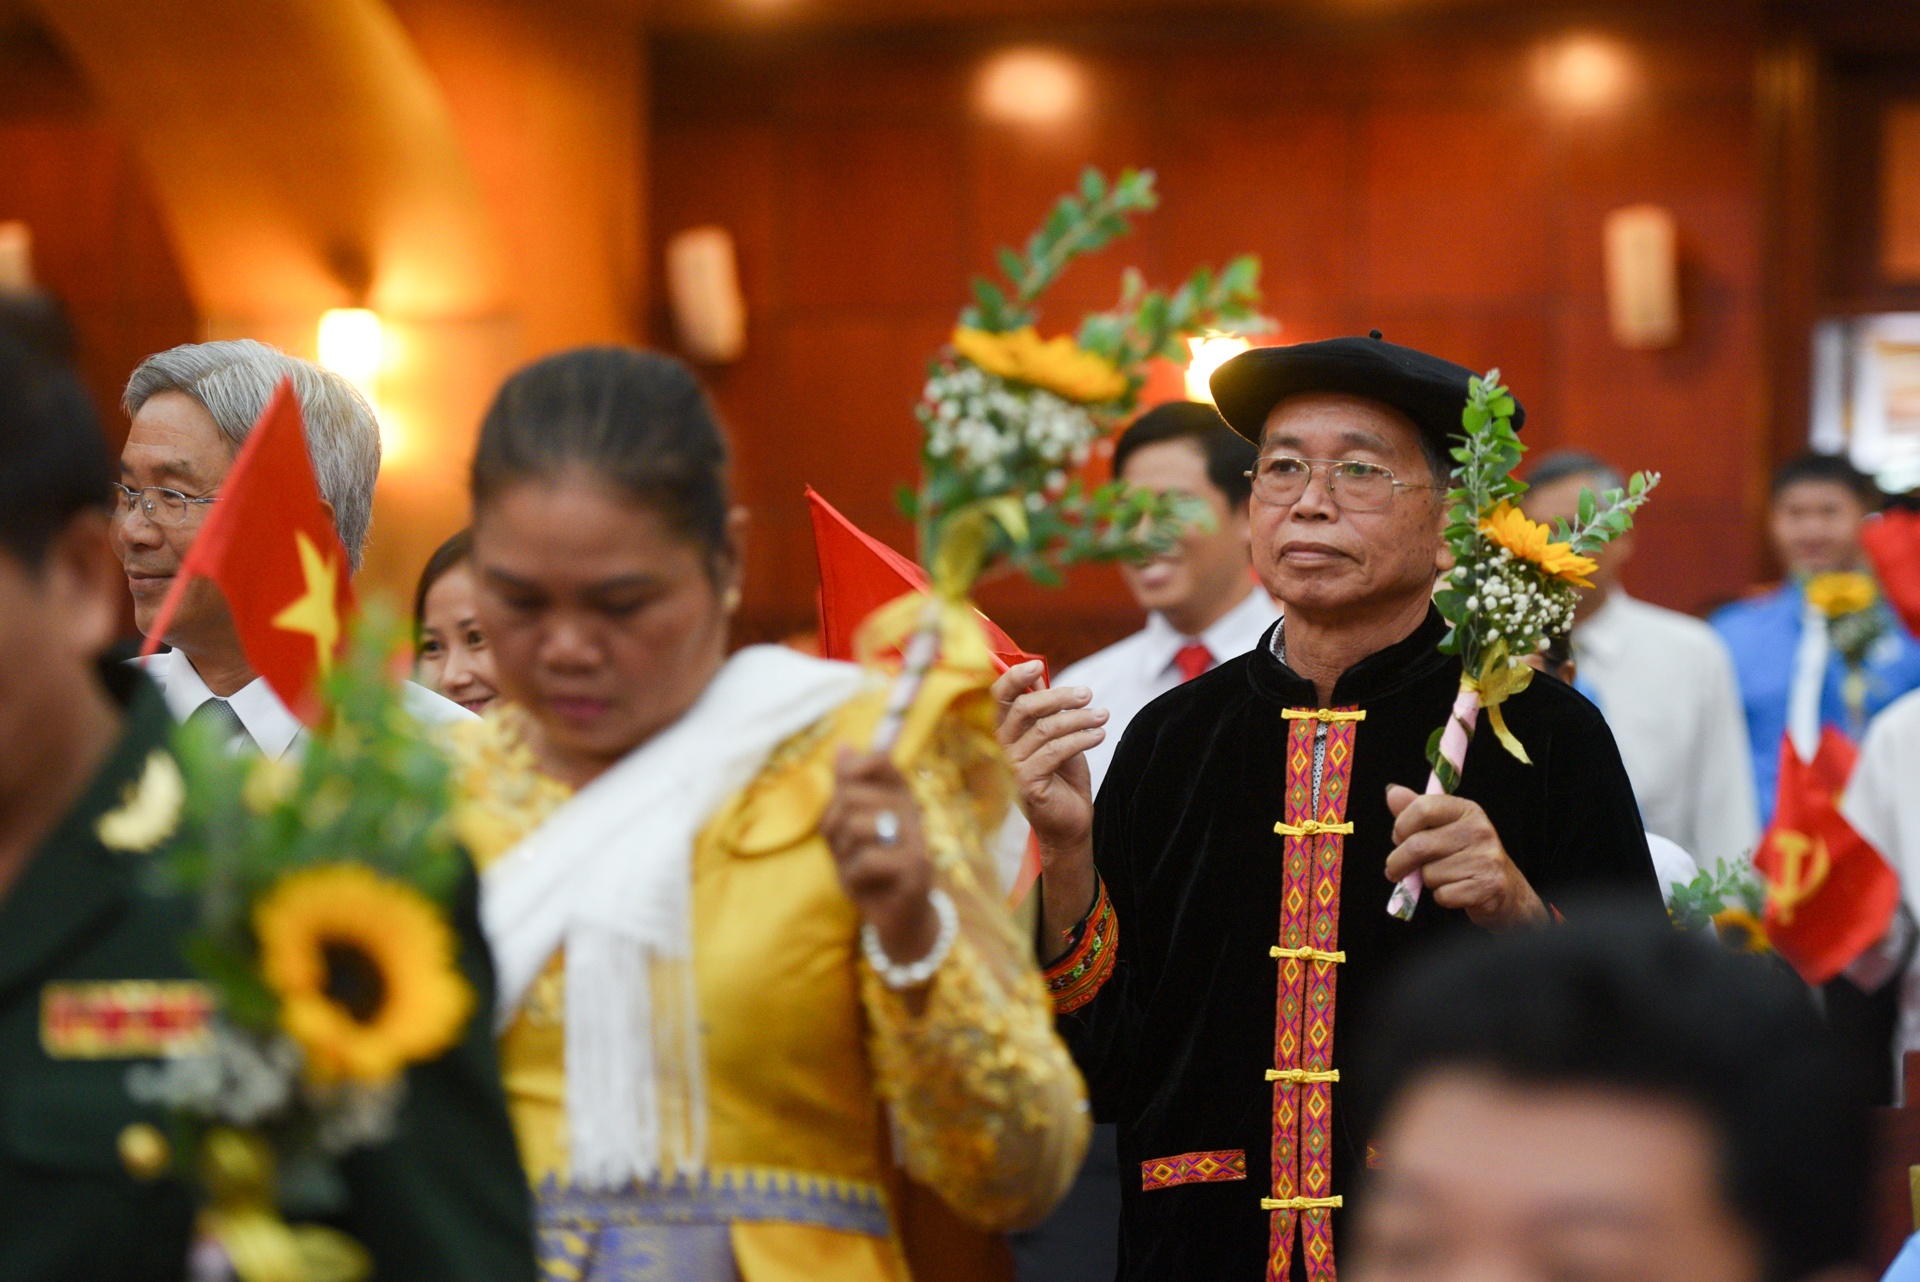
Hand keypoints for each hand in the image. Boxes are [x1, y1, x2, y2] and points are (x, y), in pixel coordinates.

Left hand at [821, 749, 938, 964]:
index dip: (852, 771)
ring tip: (854, 865)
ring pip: (857, 826)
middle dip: (833, 825)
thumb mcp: (848, 827)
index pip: (880, 761)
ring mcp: (917, 840)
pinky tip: (863, 885)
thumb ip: (846, 788)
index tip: (841, 795)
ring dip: (843, 852)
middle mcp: (913, 812)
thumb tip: (842, 745)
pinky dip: (853, 877)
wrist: (896, 919)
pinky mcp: (916, 869)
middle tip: (844, 848)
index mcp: (898, 795)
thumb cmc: (869, 870)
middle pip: (853, 796)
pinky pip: (866, 860)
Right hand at [991, 660, 1102, 957]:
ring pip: (1045, 729)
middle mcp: (1001, 748)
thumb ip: (1049, 712)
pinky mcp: (1026, 784)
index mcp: (1005, 733)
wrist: (1070, 825)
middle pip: (1024, 709)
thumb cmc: (1063, 780)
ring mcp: (1011, 768)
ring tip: (1102, 716)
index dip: (1013, 678)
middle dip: (1059, 697)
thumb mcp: (1056, 739)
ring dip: (1079, 719)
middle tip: (1087, 695)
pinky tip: (1099, 734)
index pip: (999, 699)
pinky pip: (1055, 751)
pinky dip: (1081, 739)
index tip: (1037, 665)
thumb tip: (1044, 677)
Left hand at [1381, 784, 1547, 930]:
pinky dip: (1442, 897)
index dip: (1401, 826)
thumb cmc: (1466, 855)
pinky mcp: (1488, 886)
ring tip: (1444, 877)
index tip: (1397, 839)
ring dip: (1427, 880)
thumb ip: (1416, 811)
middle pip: (1418, 845)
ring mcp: (1486, 858)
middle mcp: (1480, 830)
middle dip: (1398, 862)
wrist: (1505, 889)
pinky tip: (1456, 891)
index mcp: (1467, 809)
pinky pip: (1443, 895)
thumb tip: (1392, 793)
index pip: (1422, 808)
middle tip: (1395, 870)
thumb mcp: (1444, 827)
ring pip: (1429, 874)